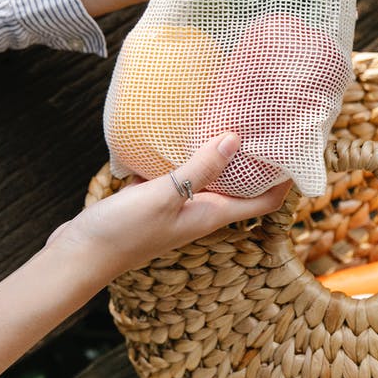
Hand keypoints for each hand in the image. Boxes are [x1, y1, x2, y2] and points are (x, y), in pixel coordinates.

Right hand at [49, 133, 288, 277]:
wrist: (78, 255)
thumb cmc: (123, 232)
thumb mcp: (165, 195)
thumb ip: (199, 168)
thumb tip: (236, 140)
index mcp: (212, 215)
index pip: (265, 202)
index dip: (286, 180)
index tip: (299, 151)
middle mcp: (201, 213)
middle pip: (242, 188)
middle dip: (258, 162)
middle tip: (268, 126)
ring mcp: (177, 208)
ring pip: (210, 179)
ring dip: (223, 156)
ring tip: (232, 121)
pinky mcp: (154, 201)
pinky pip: (180, 176)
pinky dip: (187, 157)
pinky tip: (181, 133)